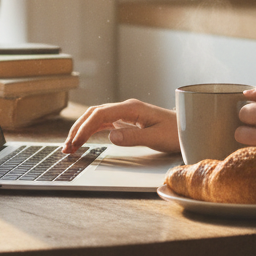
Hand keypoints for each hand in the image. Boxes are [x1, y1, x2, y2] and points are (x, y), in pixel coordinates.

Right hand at [63, 99, 179, 154]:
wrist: (188, 128)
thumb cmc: (176, 132)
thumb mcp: (157, 137)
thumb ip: (134, 137)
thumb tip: (110, 135)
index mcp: (131, 108)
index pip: (100, 113)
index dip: (85, 127)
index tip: (75, 142)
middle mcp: (126, 108)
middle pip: (94, 113)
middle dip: (78, 129)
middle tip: (67, 148)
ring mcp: (125, 113)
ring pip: (96, 117)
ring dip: (81, 129)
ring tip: (70, 146)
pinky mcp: (126, 120)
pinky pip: (103, 122)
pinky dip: (90, 130)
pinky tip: (83, 139)